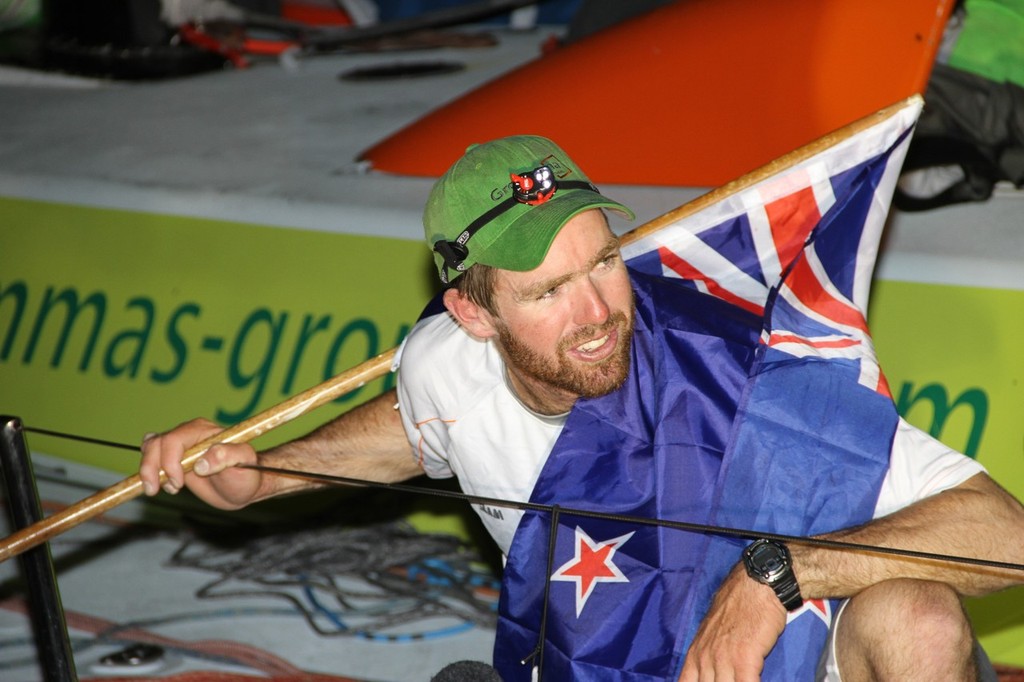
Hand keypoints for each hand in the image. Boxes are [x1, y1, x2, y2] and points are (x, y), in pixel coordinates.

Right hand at [139, 418, 261, 509]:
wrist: (243, 487)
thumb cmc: (247, 473)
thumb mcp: (245, 464)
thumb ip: (228, 456)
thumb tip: (201, 463)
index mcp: (203, 430)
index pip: (173, 440)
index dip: (170, 462)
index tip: (179, 484)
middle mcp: (188, 434)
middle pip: (155, 444)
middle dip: (152, 468)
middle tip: (162, 490)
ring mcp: (179, 446)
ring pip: (150, 449)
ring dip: (149, 471)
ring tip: (170, 489)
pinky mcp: (173, 458)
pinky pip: (151, 457)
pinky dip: (150, 472)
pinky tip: (163, 485)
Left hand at [678, 564, 786, 681]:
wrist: (755, 585)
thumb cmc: (739, 606)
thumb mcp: (713, 631)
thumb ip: (708, 654)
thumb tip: (710, 673)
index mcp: (696, 653)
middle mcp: (705, 659)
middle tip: (727, 679)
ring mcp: (723, 659)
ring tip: (740, 678)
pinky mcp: (744, 659)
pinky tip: (755, 680)